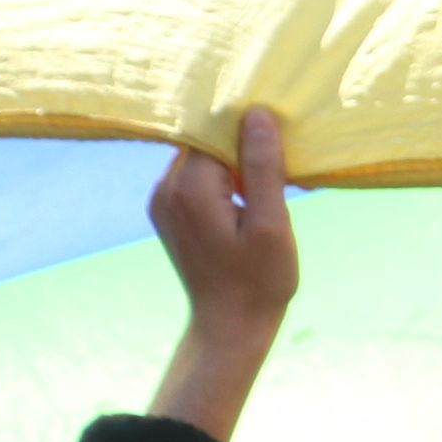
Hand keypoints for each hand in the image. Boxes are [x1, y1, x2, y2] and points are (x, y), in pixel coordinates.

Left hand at [147, 109, 297, 441]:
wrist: (229, 327)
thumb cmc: (260, 282)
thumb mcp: (271, 224)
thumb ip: (262, 168)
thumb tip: (257, 114)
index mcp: (189, 187)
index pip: (215, 132)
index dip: (248, 134)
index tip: (279, 153)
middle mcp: (165, 188)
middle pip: (206, 144)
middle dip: (242, 152)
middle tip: (278, 178)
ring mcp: (161, 201)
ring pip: (200, 161)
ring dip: (233, 169)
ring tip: (261, 200)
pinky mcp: (166, 212)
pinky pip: (194, 180)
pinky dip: (221, 184)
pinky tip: (244, 209)